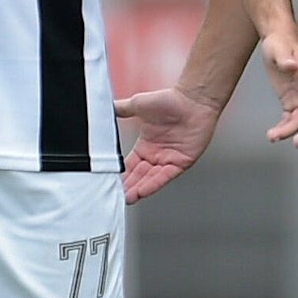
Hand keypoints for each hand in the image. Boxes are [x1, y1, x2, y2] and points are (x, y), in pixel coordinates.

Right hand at [114, 86, 220, 204]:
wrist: (192, 98)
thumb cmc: (169, 99)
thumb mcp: (138, 104)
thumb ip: (121, 109)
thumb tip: (105, 107)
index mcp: (145, 146)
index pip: (129, 165)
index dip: (120, 174)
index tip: (109, 182)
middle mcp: (156, 155)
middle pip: (139, 176)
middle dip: (127, 187)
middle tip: (115, 196)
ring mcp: (169, 159)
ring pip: (150, 179)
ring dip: (138, 189)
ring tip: (126, 198)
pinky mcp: (182, 162)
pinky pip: (165, 176)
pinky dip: (154, 184)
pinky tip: (142, 191)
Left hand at [258, 31, 297, 147]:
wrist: (276, 41)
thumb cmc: (279, 42)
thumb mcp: (278, 47)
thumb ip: (285, 57)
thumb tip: (293, 65)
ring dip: (291, 132)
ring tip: (273, 137)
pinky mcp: (289, 101)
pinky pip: (289, 119)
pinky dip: (283, 128)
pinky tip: (273, 134)